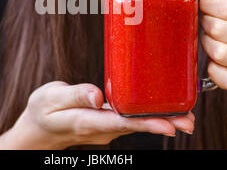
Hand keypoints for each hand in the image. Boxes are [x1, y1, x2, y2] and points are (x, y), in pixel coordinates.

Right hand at [9, 81, 194, 148]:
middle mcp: (99, 129)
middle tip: (188, 122)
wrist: (38, 131)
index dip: (145, 123)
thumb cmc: (43, 112)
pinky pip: (130, 121)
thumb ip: (74, 94)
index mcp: (85, 121)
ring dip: (160, 121)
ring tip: (185, 117)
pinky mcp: (106, 125)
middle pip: (134, 126)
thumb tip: (98, 95)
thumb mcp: (50, 98)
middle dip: (162, 123)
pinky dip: (147, 116)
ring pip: (135, 125)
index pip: (119, 122)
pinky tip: (161, 110)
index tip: (169, 125)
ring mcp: (104, 130)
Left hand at [199, 0, 226, 89]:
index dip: (209, 4)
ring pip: (216, 51)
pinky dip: (213, 70)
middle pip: (217, 28)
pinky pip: (222, 77)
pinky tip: (213, 61)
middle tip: (208, 21)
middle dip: (206, 22)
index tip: (206, 4)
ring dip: (206, 42)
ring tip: (211, 38)